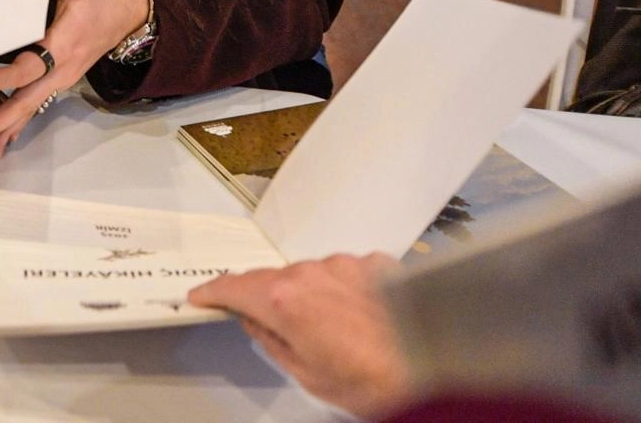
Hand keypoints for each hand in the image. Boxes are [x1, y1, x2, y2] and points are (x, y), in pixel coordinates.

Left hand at [0, 0, 149, 160]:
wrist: (128, 12)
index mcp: (63, 46)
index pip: (25, 69)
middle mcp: (63, 69)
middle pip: (27, 101)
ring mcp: (63, 78)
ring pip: (32, 107)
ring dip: (9, 128)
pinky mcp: (62, 79)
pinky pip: (38, 103)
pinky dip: (21, 121)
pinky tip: (7, 137)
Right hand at [187, 254, 408, 419]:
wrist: (438, 357)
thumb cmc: (378, 377)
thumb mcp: (309, 375)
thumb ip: (273, 341)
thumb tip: (258, 324)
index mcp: (283, 300)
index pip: (233, 288)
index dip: (212, 292)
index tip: (202, 296)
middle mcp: (310, 272)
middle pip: (272, 280)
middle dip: (269, 301)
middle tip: (280, 330)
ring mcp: (344, 264)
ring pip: (310, 276)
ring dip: (311, 297)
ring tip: (336, 334)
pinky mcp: (374, 263)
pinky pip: (345, 274)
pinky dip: (343, 291)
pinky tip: (361, 319)